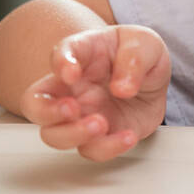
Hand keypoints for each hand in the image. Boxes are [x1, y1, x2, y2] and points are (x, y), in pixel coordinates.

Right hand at [20, 25, 170, 160]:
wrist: (157, 78)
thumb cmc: (140, 55)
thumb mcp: (145, 43)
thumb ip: (134, 60)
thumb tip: (122, 88)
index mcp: (82, 55)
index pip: (61, 54)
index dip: (60, 64)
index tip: (71, 72)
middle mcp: (72, 88)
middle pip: (36, 104)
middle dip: (47, 111)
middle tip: (71, 109)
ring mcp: (82, 114)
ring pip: (55, 135)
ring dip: (73, 135)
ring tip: (101, 124)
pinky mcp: (100, 136)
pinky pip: (93, 150)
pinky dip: (107, 148)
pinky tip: (128, 136)